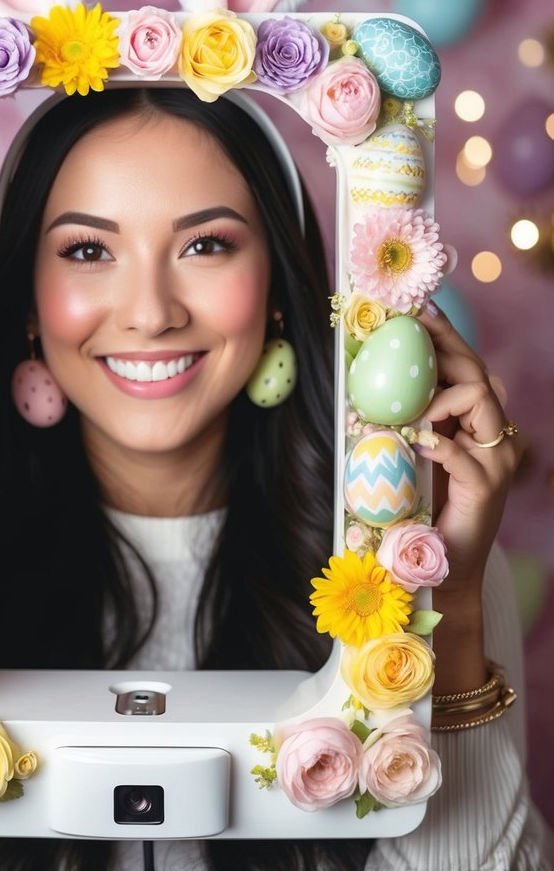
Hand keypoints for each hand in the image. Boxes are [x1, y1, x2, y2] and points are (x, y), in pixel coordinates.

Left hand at [415, 302, 522, 602]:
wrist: (444, 565)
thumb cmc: (425, 506)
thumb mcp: (417, 450)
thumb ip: (413, 416)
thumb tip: (379, 376)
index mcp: (482, 423)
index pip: (470, 367)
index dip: (446, 336)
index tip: (420, 311)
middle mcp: (497, 435)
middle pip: (477, 373)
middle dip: (445, 344)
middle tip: (414, 326)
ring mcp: (497, 461)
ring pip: (479, 399)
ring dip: (437, 398)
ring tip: (410, 414)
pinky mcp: (487, 487)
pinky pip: (459, 451)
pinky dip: (434, 442)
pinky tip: (415, 444)